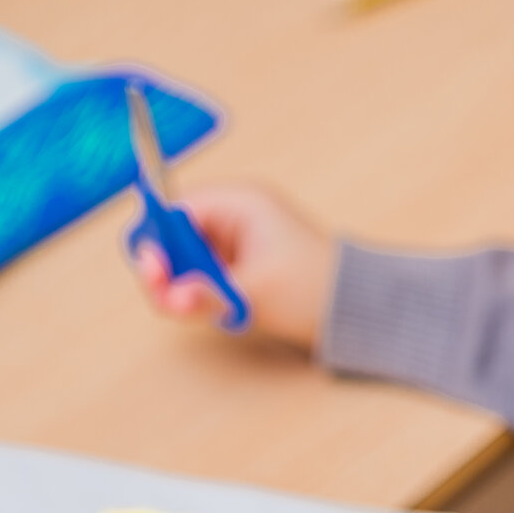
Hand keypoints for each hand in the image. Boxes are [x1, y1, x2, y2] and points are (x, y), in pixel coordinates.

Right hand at [130, 184, 333, 350]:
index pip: (175, 210)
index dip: (159, 243)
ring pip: (186, 257)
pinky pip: (203, 272)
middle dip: (168, 270)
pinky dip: (199, 291)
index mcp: (240, 202)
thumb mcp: (255, 292)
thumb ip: (206, 294)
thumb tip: (169, 297)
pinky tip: (209, 309)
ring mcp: (238, 238)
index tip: (156, 276)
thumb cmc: (316, 289)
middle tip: (172, 302)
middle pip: (175, 234)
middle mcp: (236, 213)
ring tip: (192, 310)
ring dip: (182, 284)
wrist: (357, 307)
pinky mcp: (242, 262)